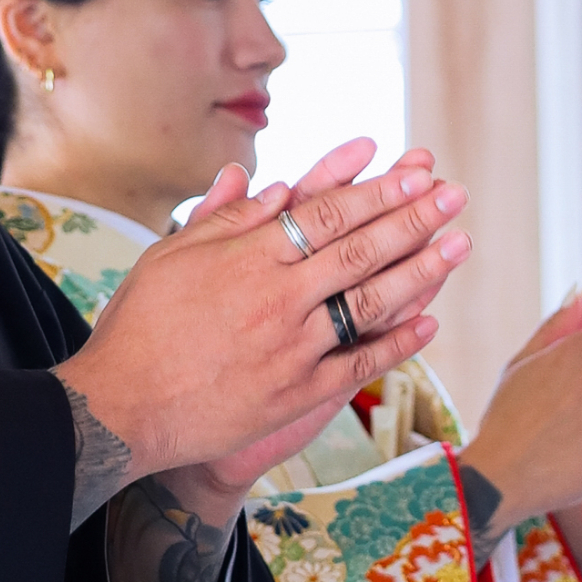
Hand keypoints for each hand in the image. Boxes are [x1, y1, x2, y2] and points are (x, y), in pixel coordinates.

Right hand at [67, 140, 469, 498]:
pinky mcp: (296, 394)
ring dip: (421, 272)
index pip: (328, 213)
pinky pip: (359, 364)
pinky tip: (428, 320)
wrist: (122, 410)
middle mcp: (277, 297)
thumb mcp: (170, 256)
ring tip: (459, 245)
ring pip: (370, 302)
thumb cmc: (138, 327)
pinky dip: (397, 342)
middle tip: (454, 195)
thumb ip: (224, 218)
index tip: (414, 172)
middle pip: (360, 250)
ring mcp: (292, 348)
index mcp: (248, 256)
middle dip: (414, 218)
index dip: (376, 190)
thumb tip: (273, 183)